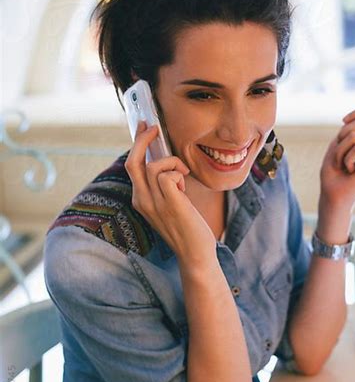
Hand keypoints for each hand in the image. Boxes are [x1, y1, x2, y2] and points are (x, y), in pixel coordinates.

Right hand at [125, 121, 216, 263]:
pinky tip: (185, 185)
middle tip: (154, 127)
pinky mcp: (170, 204)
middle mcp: (142, 200)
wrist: (195, 254)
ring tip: (182, 174)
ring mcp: (154, 203)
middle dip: (143, 140)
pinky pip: (168, 176)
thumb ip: (164, 186)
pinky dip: (178, 173)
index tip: (144, 127)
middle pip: (133, 162)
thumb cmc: (186, 226)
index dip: (137, 143)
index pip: (131, 166)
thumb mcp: (169, 203)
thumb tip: (168, 160)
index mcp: (140, 199)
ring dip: (172, 163)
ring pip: (153, 166)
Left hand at [319, 109, 354, 208]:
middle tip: (340, 156)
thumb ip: (350, 131)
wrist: (332, 195)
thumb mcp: (337, 145)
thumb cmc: (333, 172)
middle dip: (341, 137)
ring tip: (343, 165)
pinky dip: (346, 158)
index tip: (343, 122)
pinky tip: (349, 170)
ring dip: (340, 151)